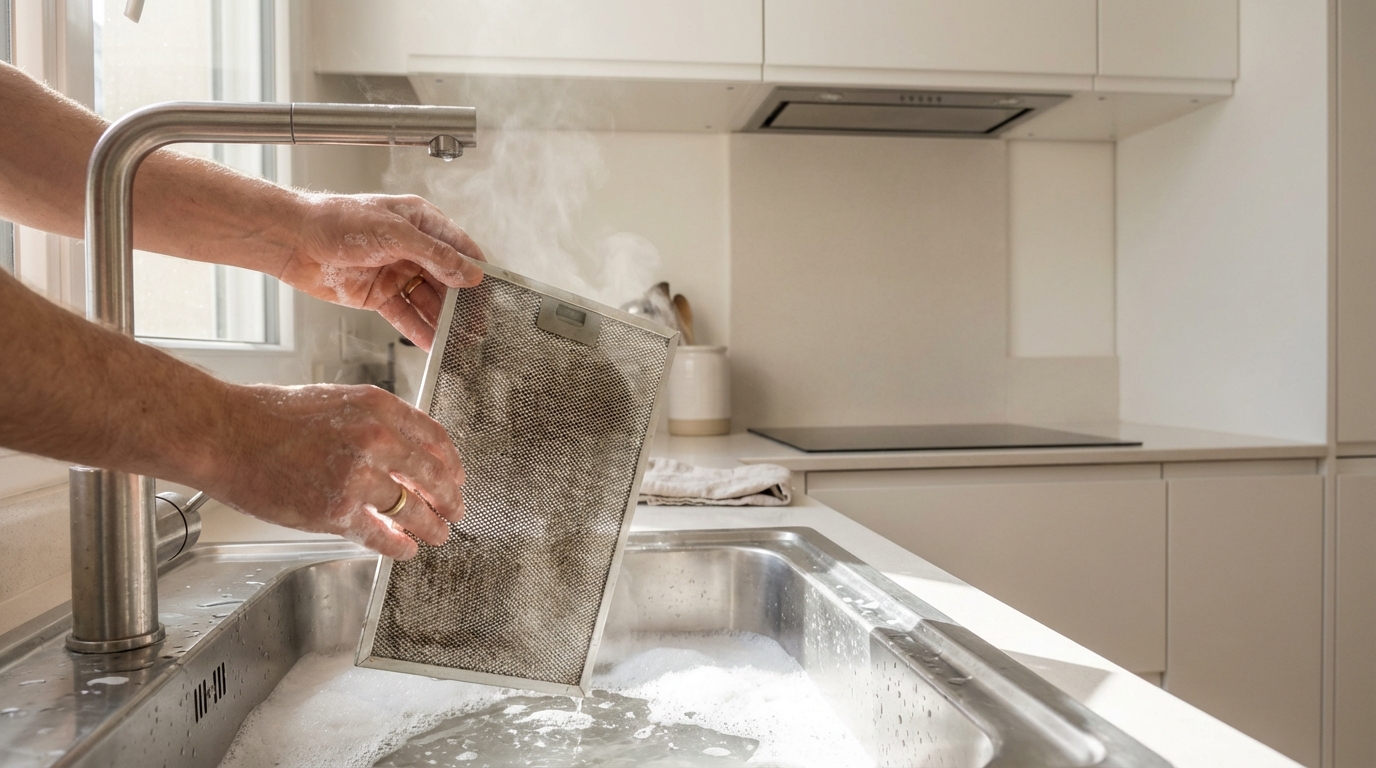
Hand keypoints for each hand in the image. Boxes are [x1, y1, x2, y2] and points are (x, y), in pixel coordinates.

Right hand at [204, 382, 465, 559]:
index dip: (452, 463)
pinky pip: (382, 534)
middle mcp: (375, 439)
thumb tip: (404, 445)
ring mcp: (357, 476)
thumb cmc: (269, 416)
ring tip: (438, 535)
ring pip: (414, 510)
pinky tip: (405, 548)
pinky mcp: (336, 511)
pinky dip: (399, 545)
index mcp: (378, 407)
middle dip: (450, 499)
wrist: (224, 434)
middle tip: (456, 510)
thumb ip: (374, 420)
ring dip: (432, 526)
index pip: (435, 438)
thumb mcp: (336, 400)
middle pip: (433, 476)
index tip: (457, 477)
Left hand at [278, 193, 486, 350]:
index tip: (491, 294)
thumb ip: (435, 255)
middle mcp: (412, 248)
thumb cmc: (339, 222)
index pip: (459, 247)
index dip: (476, 270)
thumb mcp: (395, 234)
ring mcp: (396, 273)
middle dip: (462, 303)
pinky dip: (418, 331)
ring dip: (442, 321)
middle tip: (477, 327)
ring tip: (459, 341)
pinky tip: (432, 345)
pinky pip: (406, 315)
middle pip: (447, 279)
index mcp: (421, 222)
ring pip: (428, 301)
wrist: (295, 241)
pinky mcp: (380, 296)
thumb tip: (471, 273)